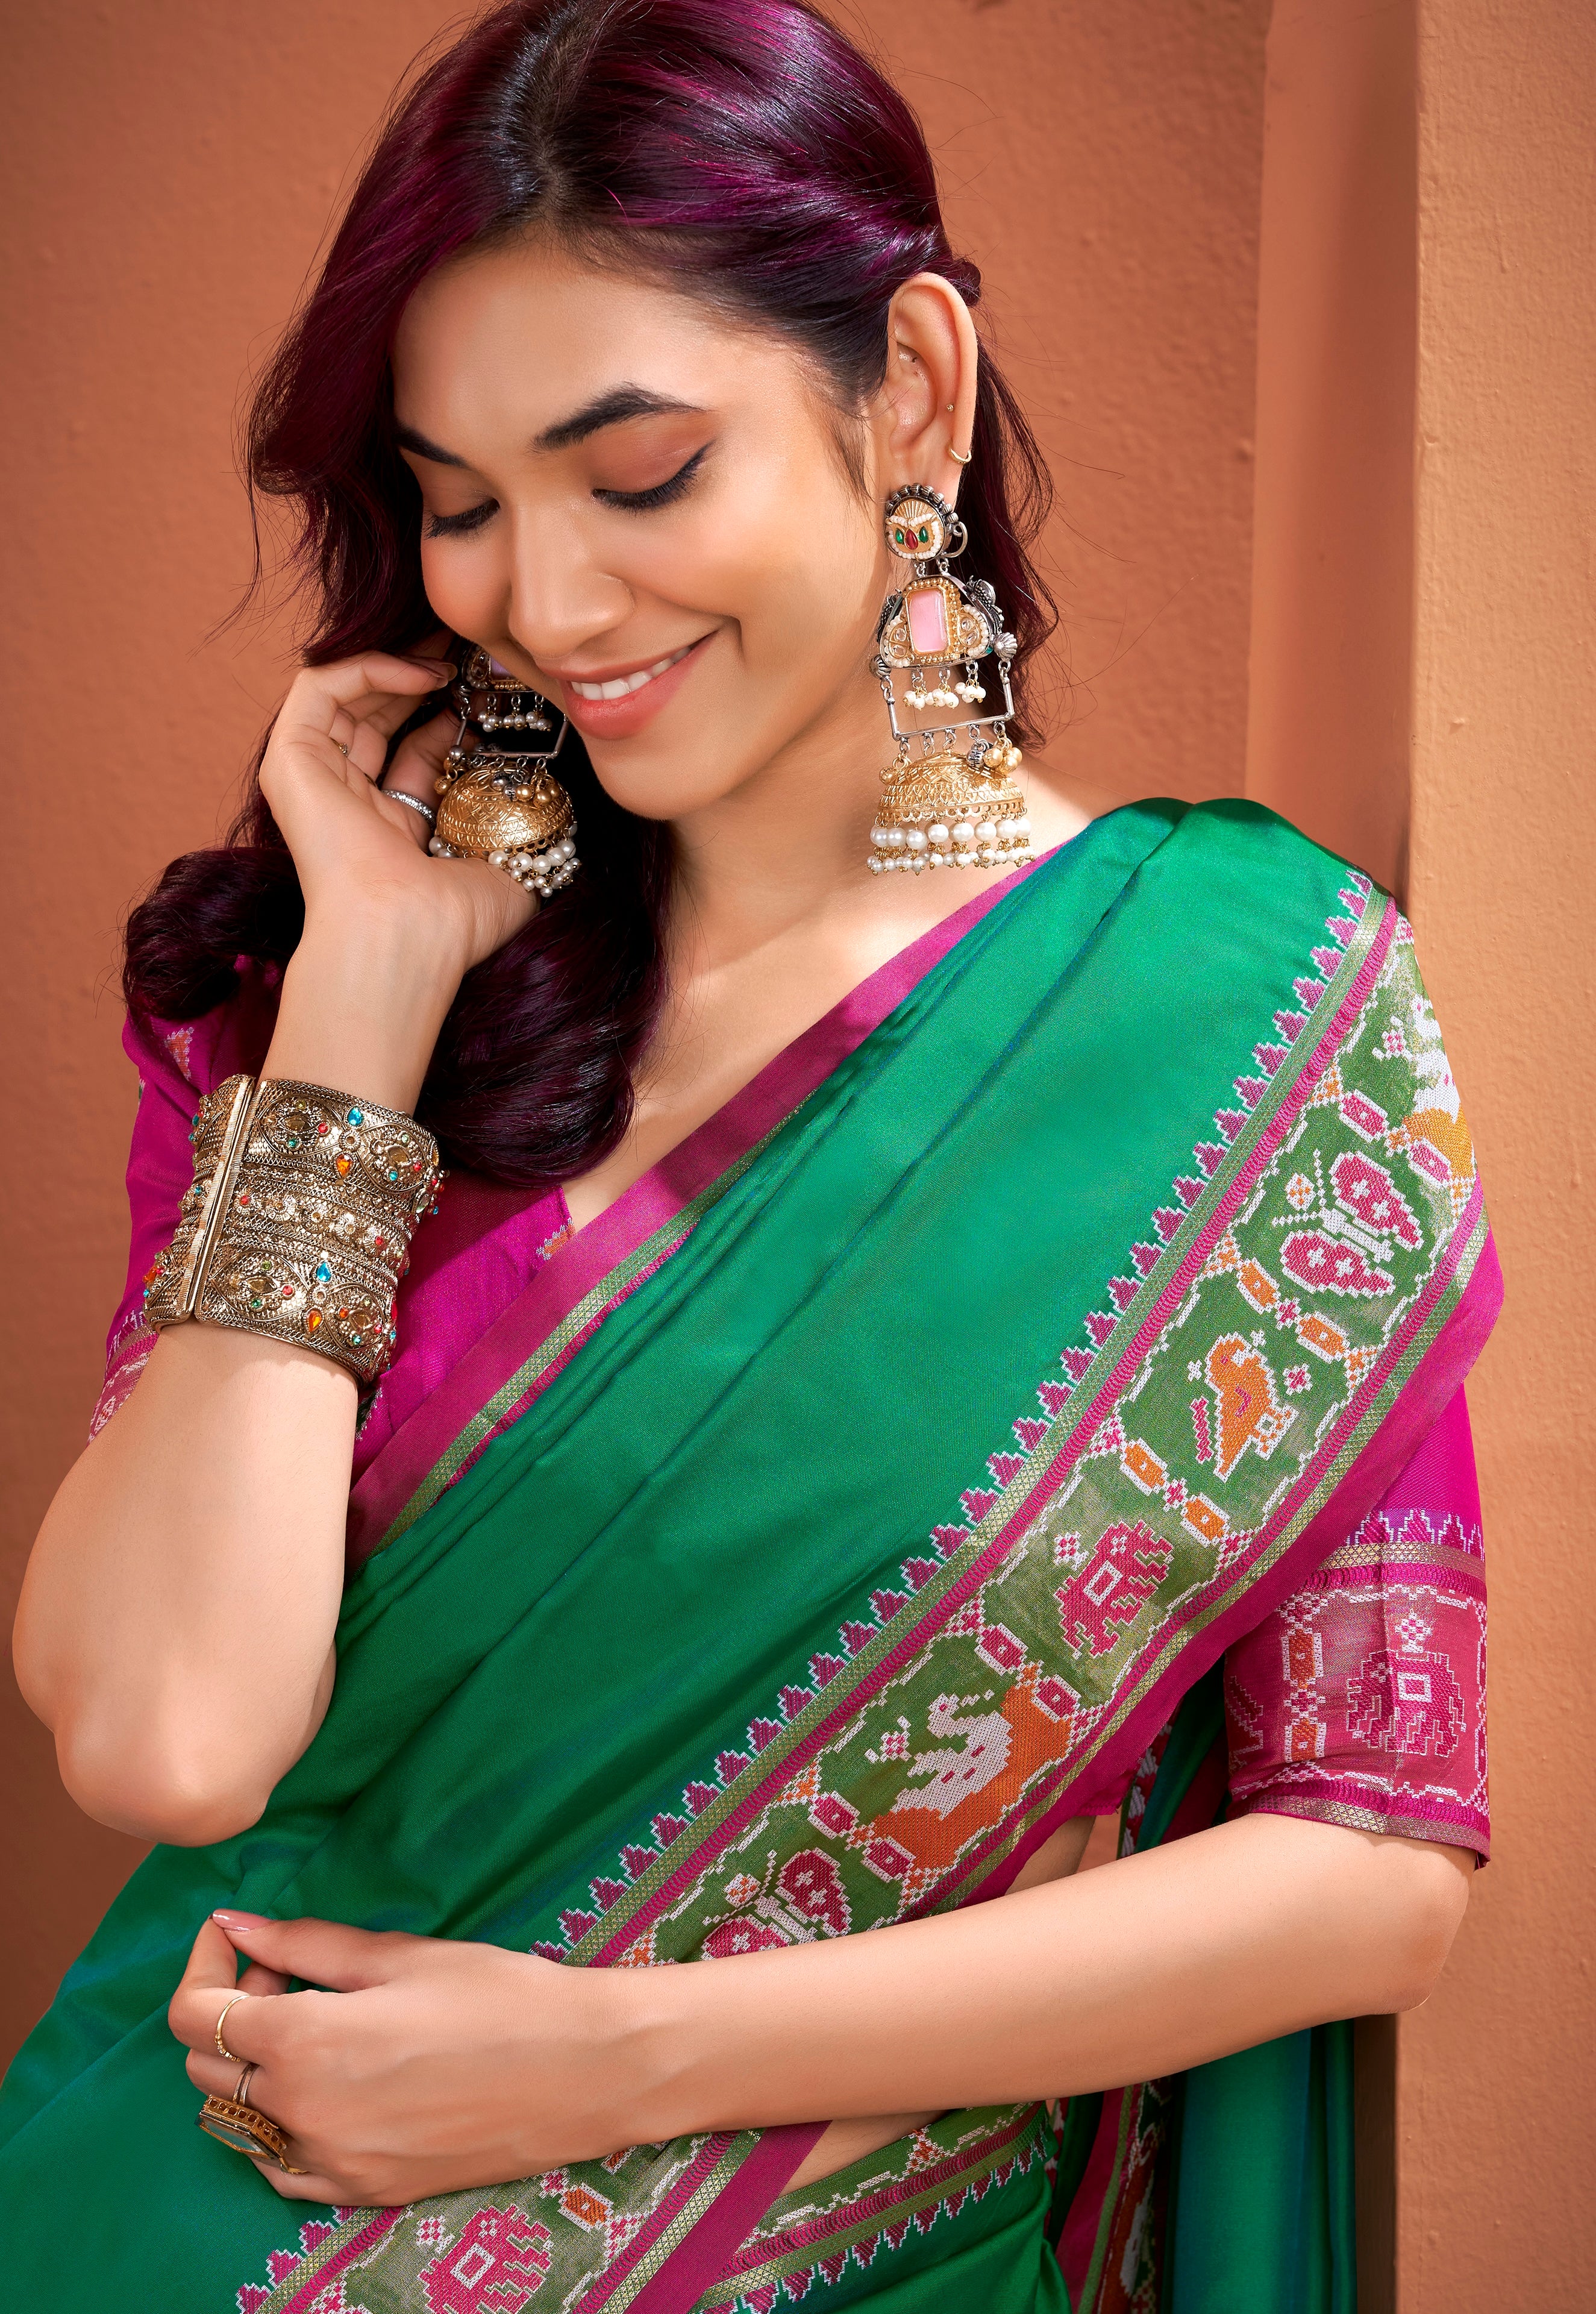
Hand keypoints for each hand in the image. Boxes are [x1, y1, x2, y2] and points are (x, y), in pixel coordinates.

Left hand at [171, 1912, 634, 2206]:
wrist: (583, 2071)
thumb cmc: (499, 1996)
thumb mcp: (400, 1955)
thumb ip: (304, 1944)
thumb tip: (234, 1926)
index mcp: (305, 2043)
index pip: (195, 2015)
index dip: (204, 1966)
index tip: (238, 1941)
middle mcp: (301, 2114)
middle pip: (207, 2067)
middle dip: (233, 2010)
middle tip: (294, 1975)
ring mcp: (329, 2164)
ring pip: (237, 2120)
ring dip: (254, 2069)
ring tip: (320, 2027)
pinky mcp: (361, 2191)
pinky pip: (281, 2166)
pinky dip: (282, 2124)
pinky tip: (333, 2085)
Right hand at [259, 643, 536, 982]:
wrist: (403, 934)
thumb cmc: (453, 921)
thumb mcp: (507, 868)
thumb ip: (525, 838)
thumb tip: (561, 813)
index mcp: (389, 829)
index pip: (413, 752)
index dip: (449, 715)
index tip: (489, 689)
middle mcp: (345, 801)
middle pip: (376, 715)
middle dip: (421, 674)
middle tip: (466, 648)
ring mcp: (311, 779)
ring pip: (346, 693)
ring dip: (398, 662)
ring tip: (450, 653)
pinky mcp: (288, 759)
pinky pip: (319, 686)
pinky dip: (368, 667)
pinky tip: (424, 674)